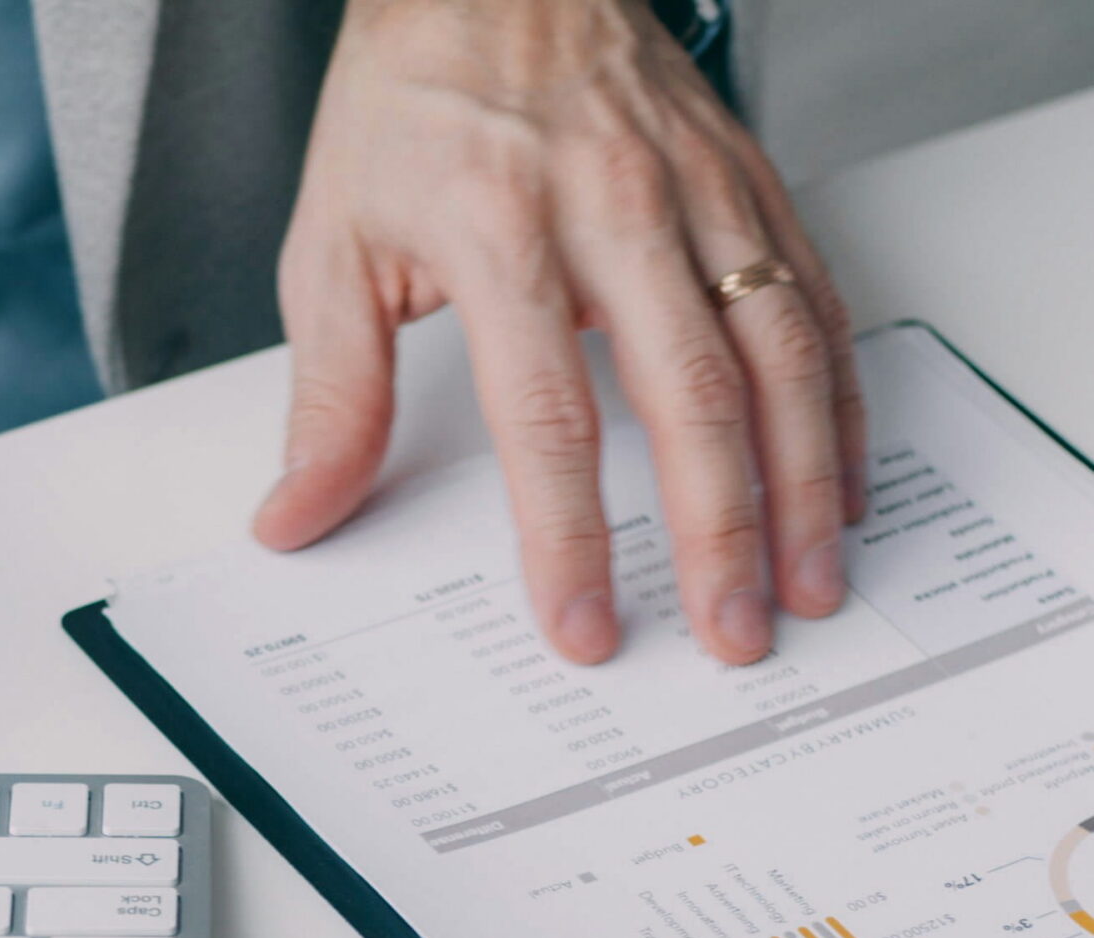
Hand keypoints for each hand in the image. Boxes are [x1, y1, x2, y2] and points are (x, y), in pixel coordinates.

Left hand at [254, 0, 866, 667]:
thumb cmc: (412, 100)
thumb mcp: (334, 247)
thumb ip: (329, 397)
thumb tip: (298, 515)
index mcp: (500, 232)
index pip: (546, 419)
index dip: (569, 538)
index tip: (583, 624)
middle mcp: (614, 211)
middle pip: (691, 397)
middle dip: (720, 534)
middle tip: (731, 633)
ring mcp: (697, 193)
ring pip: (779, 353)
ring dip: (806, 482)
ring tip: (809, 579)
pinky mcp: (749, 182)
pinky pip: (815, 297)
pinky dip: (838, 395)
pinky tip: (843, 473)